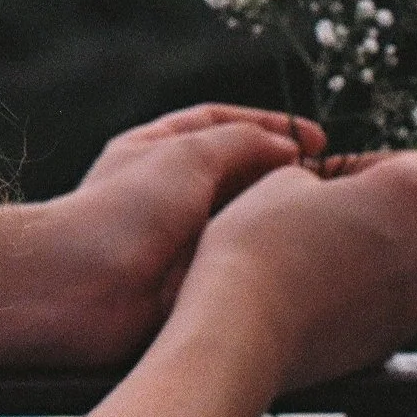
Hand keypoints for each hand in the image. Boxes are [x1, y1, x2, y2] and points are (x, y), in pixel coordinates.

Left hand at [0, 103, 322, 371]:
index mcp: (157, 151)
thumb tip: (286, 150)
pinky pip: (241, 267)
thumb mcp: (186, 155)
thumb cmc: (122, 213)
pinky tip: (301, 259)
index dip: (271, 128)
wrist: (81, 291)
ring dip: (281, 220)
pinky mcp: (194, 285)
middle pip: (239, 175)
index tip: (319, 139)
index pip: (221, 126)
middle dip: (284, 176)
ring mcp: (182, 241)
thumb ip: (242, 142)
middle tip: (334, 184)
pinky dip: (271, 261)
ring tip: (326, 220)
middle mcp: (170, 194)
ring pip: (245, 223)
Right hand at [182, 149, 416, 391]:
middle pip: (412, 214)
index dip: (362, 168)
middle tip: (315, 224)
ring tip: (311, 265)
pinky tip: (316, 297)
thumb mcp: (286, 178)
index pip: (407, 163)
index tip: (323, 185)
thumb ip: (332, 175)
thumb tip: (339, 194)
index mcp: (413, 191)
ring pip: (401, 260)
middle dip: (373, 213)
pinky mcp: (400, 336)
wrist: (240, 331)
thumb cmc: (258, 246)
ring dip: (369, 255)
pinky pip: (388, 301)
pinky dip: (362, 295)